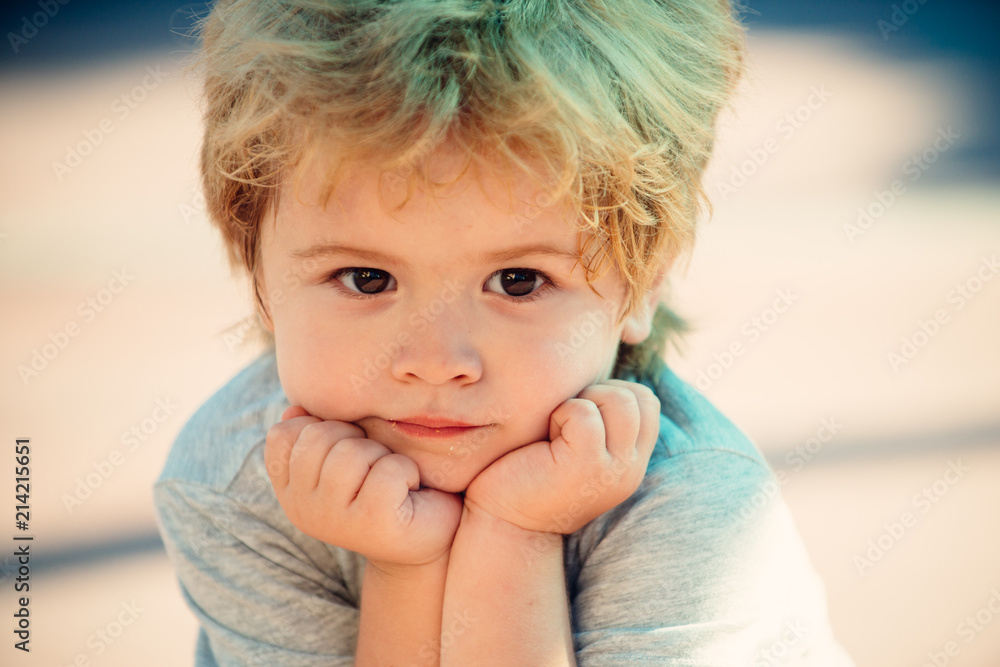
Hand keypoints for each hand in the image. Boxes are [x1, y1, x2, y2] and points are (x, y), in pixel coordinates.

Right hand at [265, 406, 463, 570]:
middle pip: (318, 436)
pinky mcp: (371, 522)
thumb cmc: (383, 487)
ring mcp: (334, 520)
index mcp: (291, 492)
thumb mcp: (343, 457)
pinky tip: (408, 492)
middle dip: (356, 438)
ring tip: (390, 480)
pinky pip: (387, 470)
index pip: (282, 435)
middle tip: (373, 465)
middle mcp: (303, 510)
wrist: (426, 537)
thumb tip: (294, 407)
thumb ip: (313, 434)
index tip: (346, 449)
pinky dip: (407, 471)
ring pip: (351, 451)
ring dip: (382, 455)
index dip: (321, 426)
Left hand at [464, 379, 659, 534]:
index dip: (611, 393)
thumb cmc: (529, 474)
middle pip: (639, 396)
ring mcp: (614, 470)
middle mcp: (631, 469)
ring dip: (581, 402)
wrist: (503, 524)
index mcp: (632, 461)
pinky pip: (584, 414)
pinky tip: (543, 440)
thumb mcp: (575, 445)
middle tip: (563, 422)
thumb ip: (598, 419)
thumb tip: (599, 365)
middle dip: (598, 394)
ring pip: (618, 400)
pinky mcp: (587, 468)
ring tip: (555, 430)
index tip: (575, 417)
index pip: (647, 401)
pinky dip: (560, 415)